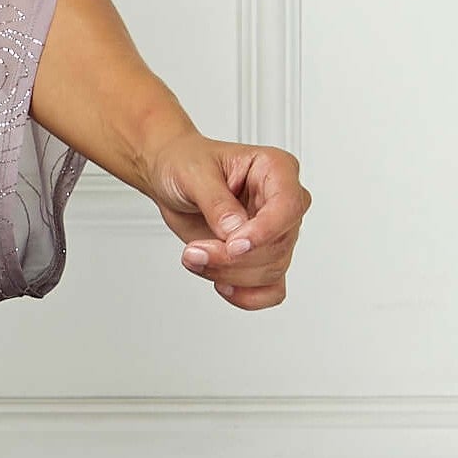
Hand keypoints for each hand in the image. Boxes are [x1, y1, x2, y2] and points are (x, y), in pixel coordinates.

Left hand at [141, 134, 310, 308]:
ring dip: (228, 273)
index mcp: (275, 169)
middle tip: (194, 251)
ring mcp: (274, 232)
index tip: (233, 245)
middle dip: (233, 258)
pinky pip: (271, 289)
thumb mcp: (193, 173)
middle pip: (278, 245)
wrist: (169, 176)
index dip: (264, 231)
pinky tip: (221, 283)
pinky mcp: (262, 257)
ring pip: (271, 270)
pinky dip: (247, 295)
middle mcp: (280, 202)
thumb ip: (216, 202)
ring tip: (193, 257)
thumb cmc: (184, 162)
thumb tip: (236, 231)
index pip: (288, 206)